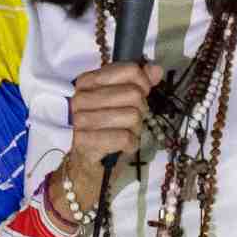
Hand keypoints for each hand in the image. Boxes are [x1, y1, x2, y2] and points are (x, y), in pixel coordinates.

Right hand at [54, 60, 158, 222]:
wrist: (86, 167)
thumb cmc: (106, 131)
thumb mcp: (123, 104)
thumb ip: (139, 84)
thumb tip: (156, 69)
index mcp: (87, 82)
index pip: (129, 70)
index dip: (143, 84)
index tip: (141, 95)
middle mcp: (80, 97)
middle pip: (133, 94)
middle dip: (140, 111)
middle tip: (130, 122)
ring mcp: (80, 120)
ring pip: (131, 116)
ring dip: (135, 129)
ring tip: (125, 134)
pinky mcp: (84, 141)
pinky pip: (124, 137)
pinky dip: (131, 144)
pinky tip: (123, 147)